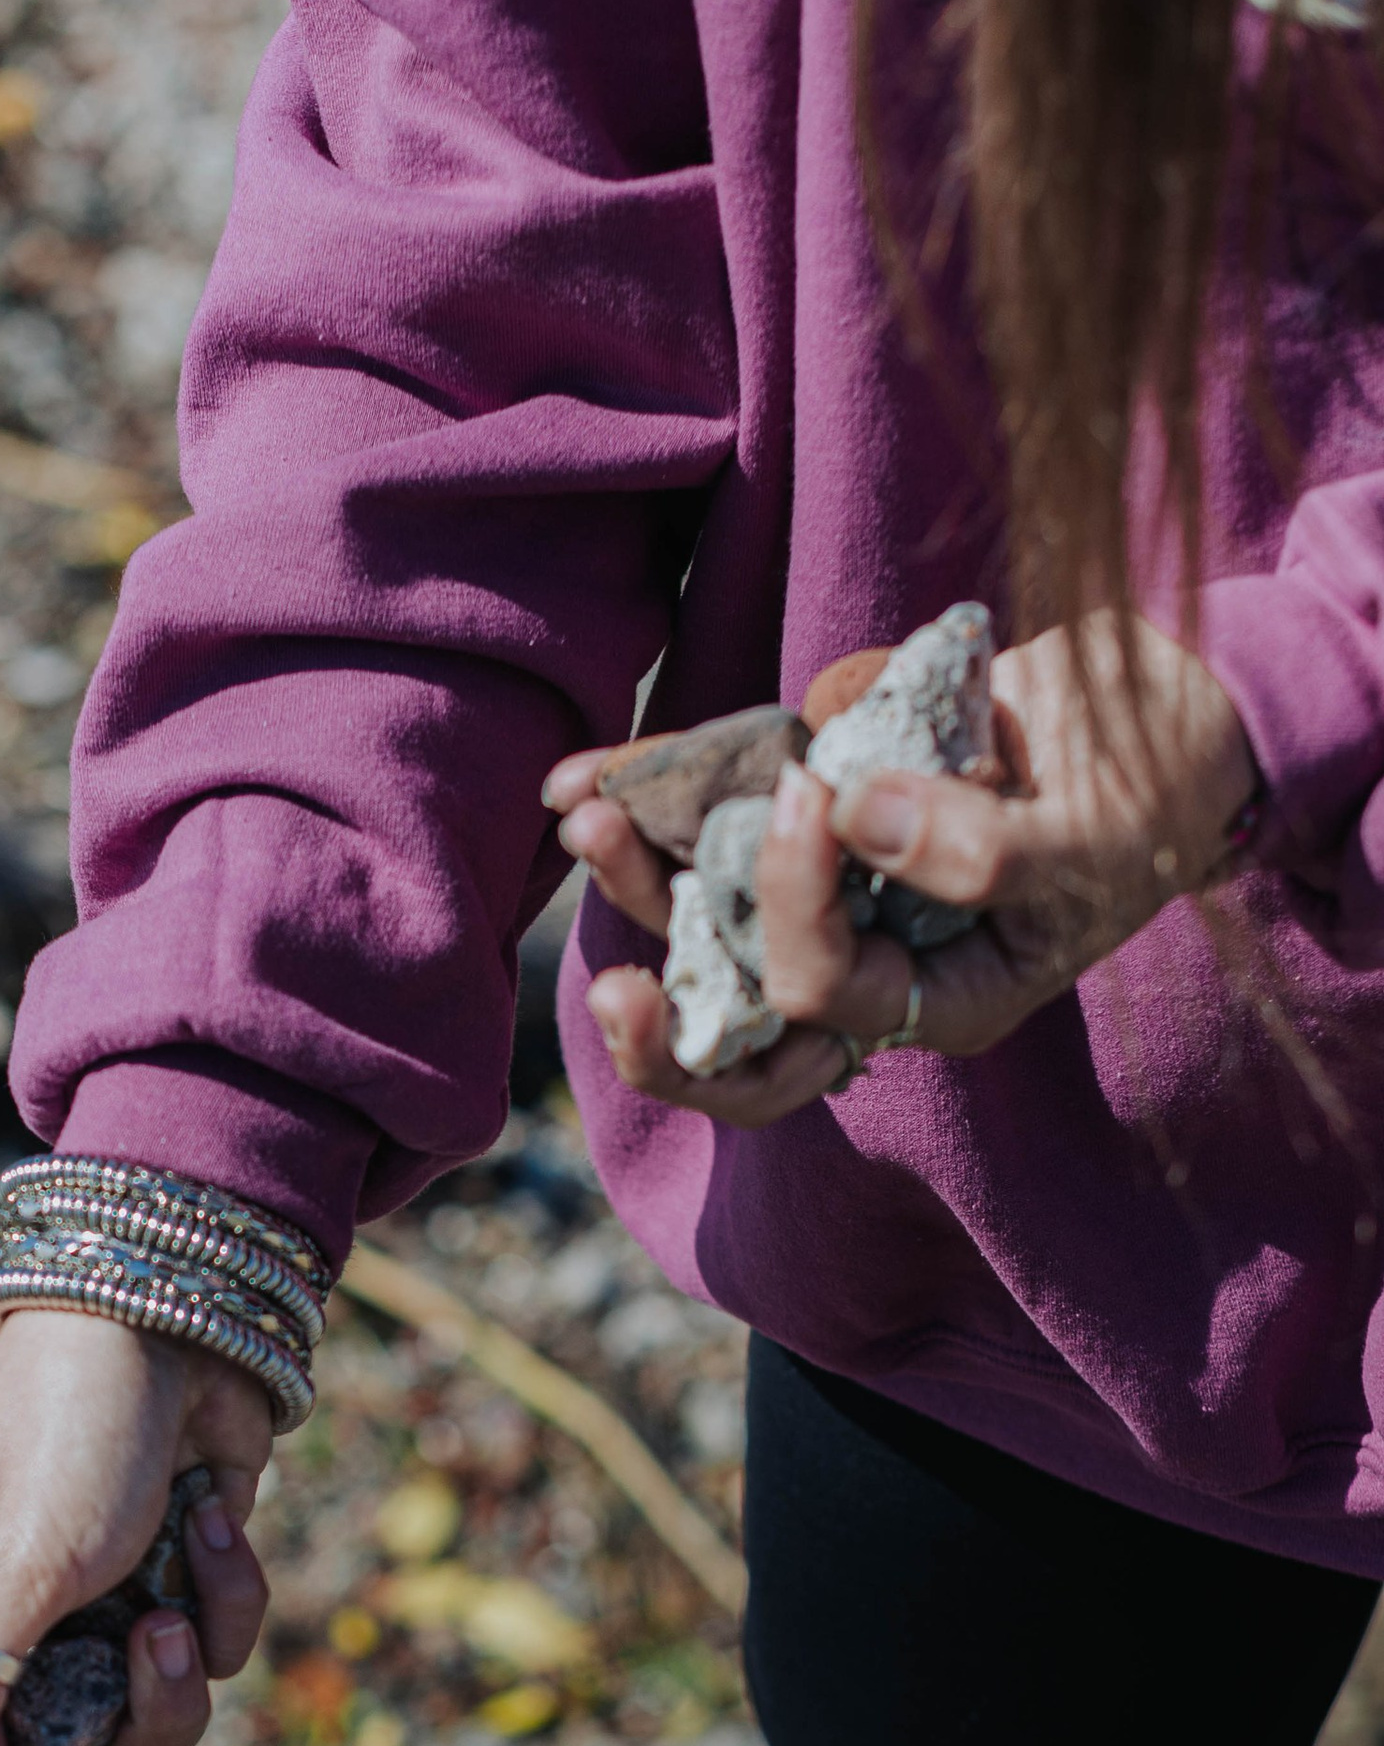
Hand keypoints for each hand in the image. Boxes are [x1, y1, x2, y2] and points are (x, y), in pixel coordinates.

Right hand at [0, 1307, 272, 1745]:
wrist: (172, 1314)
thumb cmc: (66, 1431)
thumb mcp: (12, 1571)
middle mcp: (18, 1632)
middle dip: (135, 1709)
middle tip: (150, 1639)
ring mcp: (102, 1610)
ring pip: (157, 1714)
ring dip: (188, 1656)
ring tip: (182, 1579)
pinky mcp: (176, 1580)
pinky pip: (213, 1646)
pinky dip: (225, 1590)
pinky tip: (212, 1517)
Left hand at [543, 615, 1258, 1127]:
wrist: (1165, 711)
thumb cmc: (1151, 798)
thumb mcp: (1093, 839)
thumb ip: (982, 848)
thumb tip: (854, 813)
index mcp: (931, 1001)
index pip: (823, 1001)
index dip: (794, 913)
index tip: (807, 796)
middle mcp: (864, 963)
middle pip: (737, 1034)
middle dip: (662, 1017)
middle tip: (610, 984)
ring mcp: (831, 891)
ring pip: (701, 926)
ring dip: (632, 883)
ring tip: (584, 816)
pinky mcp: (811, 816)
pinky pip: (710, 827)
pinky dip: (648, 798)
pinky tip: (581, 776)